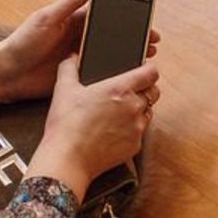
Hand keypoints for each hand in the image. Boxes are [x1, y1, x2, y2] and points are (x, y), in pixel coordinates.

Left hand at [0, 0, 162, 104]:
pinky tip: (125, 76)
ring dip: (126, 55)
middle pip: (111, 35)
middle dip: (132, 37)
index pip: (104, 15)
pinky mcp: (75, 76)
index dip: (124, 16)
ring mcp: (78, 58)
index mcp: (73, 21)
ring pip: (108, 54)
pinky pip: (98, 73)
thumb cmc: (22, 42)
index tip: (143, 17)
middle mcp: (78, 38)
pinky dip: (113, 73)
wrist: (6, 74)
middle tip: (152, 41)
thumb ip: (68, 3)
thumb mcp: (46, 18)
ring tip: (144, 58)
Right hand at [25, 57, 159, 200]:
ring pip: (148, 112)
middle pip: (153, 92)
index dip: (148, 69)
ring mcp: (137, 128)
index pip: (151, 72)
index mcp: (121, 88)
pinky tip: (114, 131)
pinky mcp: (135, 146)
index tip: (142, 70)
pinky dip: (131, 130)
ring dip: (139, 110)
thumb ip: (69, 67)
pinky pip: (140, 133)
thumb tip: (72, 57)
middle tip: (127, 92)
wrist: (68, 159)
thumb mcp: (63, 89)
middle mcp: (134, 106)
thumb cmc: (66, 124)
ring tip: (118, 113)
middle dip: (145, 90)